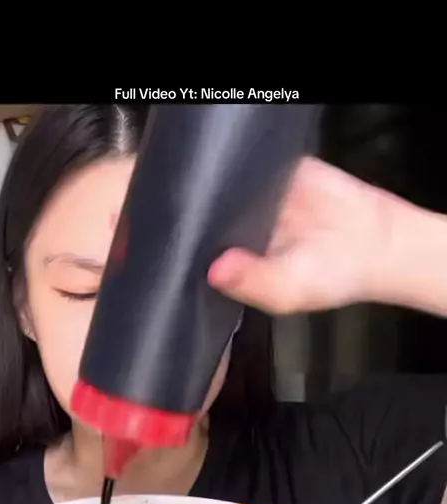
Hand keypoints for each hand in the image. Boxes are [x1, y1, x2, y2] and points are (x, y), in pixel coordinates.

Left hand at [208, 156, 446, 318]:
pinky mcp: (275, 170)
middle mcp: (239, 230)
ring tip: (213, 190)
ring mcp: (255, 198)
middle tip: (192, 214)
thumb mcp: (288, 293)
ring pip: (222, 186)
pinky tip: (241, 171)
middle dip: (196, 215)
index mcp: (235, 264)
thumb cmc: (331, 277)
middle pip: (203, 217)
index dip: (185, 248)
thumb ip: (252, 282)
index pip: (197, 254)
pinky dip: (244, 163)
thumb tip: (216, 270)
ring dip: (217, 185)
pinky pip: (250, 162)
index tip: (174, 243)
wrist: (377, 242)